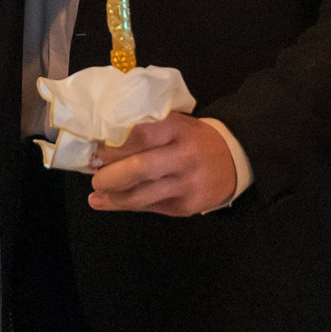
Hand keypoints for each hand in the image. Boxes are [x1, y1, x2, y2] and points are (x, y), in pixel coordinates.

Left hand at [89, 112, 235, 216]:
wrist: (233, 161)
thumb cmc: (193, 139)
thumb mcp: (175, 123)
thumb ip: (145, 130)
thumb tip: (101, 144)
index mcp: (178, 129)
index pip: (139, 136)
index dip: (113, 145)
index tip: (98, 149)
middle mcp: (184, 156)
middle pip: (139, 168)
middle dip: (109, 176)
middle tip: (96, 177)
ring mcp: (186, 185)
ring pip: (140, 196)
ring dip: (113, 196)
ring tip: (99, 192)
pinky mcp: (185, 207)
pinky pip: (148, 208)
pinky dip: (124, 205)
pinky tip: (108, 202)